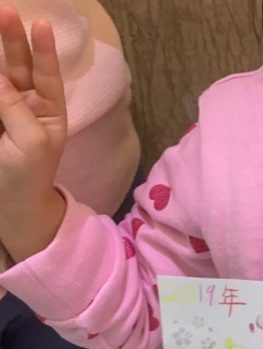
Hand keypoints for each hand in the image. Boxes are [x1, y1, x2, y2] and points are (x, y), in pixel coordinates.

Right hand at [0, 6, 66, 260]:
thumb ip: (13, 108)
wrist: (11, 206)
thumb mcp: (28, 142)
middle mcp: (26, 105)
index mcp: (49, 111)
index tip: (42, 24)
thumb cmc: (28, 175)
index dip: (44, 49)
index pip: (46, 74)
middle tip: (5, 11)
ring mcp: (3, 111)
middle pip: (18, 65)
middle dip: (11, 39)